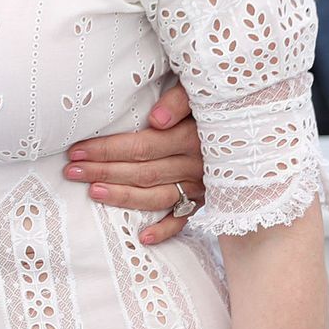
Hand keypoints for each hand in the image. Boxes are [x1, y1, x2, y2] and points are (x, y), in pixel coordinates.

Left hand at [64, 82, 205, 243]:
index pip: (141, 147)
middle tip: (72, 171)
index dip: (107, 149)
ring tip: (92, 192)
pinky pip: (185, 219)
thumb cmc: (216, 102)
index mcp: (192, 137)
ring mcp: (203, 186)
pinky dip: (165, 230)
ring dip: (122, 197)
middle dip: (103, 171)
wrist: (257, 124)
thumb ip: (180, 100)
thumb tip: (156, 119)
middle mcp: (197, 165)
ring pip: (157, 197)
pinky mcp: (210, 199)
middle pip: (142, 172)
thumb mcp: (202, 92)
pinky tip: (142, 237)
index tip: (77, 150)